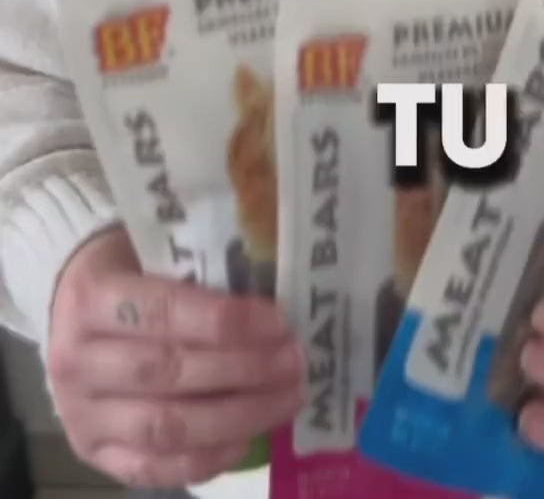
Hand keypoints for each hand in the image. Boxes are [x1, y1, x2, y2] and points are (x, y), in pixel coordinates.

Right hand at [48, 226, 301, 489]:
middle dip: (244, 370)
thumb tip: (273, 289)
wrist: (69, 311)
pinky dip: (206, 459)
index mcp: (91, 299)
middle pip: (169, 373)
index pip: (164, 312)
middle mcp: (77, 361)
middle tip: (295, 361)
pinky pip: (154, 468)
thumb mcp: (152, 253)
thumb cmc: (128, 272)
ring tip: (287, 399)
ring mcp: (81, 415)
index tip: (278, 320)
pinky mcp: (92, 454)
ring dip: (237, 417)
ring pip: (166, 427)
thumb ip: (200, 269)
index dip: (226, 320)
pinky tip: (248, 438)